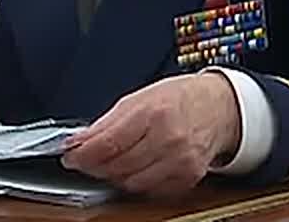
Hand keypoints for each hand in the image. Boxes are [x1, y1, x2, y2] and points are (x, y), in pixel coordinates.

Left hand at [62, 72, 239, 196]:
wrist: (218, 107)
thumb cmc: (178, 98)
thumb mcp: (138, 98)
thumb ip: (106, 123)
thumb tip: (79, 141)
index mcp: (153, 113)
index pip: (108, 144)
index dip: (83, 154)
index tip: (70, 155)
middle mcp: (168, 140)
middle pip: (117, 166)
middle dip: (95, 165)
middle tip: (85, 160)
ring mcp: (180, 162)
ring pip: (131, 183)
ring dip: (114, 176)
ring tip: (110, 163)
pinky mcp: (188, 178)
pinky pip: (151, 190)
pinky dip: (136, 182)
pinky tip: (134, 169)